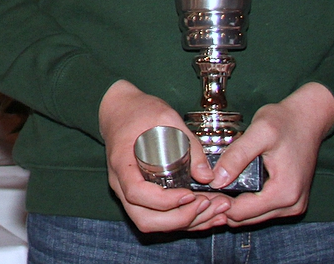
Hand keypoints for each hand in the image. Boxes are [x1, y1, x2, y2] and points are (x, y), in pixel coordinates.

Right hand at [98, 79, 229, 232]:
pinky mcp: (140, 195)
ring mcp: (128, 192)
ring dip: (183, 223)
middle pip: (144, 219)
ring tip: (214, 212)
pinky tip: (206, 214)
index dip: (164, 201)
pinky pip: (156, 217)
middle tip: (207, 204)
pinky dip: (182, 221)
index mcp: (122, 163)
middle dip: (179, 219)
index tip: (189, 193)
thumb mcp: (166, 116)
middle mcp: (121, 184)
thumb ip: (188, 142)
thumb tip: (207, 176)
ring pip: (151, 223)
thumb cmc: (139, 111)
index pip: (137, 194)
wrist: (119, 109)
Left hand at [215, 82, 333, 226]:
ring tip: (212, 186)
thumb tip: (215, 180)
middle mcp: (292, 205)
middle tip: (201, 188)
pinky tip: (230, 186)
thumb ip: (237, 156)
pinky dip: (245, 203)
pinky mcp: (291, 201)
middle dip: (222, 206)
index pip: (241, 212)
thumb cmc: (285, 121)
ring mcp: (293, 205)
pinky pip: (262, 210)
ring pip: (252, 217)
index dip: (217, 203)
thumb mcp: (259, 132)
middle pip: (245, 219)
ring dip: (232, 206)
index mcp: (284, 192)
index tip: (199, 191)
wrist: (309, 118)